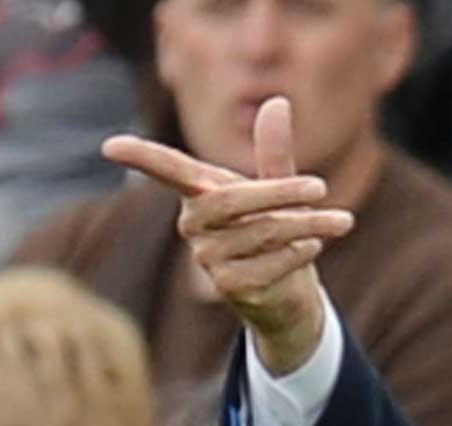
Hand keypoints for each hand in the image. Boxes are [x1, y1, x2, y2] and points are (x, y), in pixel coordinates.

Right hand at [102, 97, 350, 376]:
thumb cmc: (277, 234)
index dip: (141, 158)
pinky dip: (298, 253)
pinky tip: (312, 248)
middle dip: (279, 192)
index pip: (167, 171)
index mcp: (200, 193)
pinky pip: (268, 263)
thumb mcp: (279, 193)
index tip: (110, 147)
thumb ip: (274, 154)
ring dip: (307, 224)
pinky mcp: (229, 286)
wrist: (290, 296)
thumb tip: (277, 102)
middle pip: (229, 200)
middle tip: (322, 187)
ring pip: (260, 232)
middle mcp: (195, 225)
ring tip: (342, 221)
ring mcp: (207, 258)